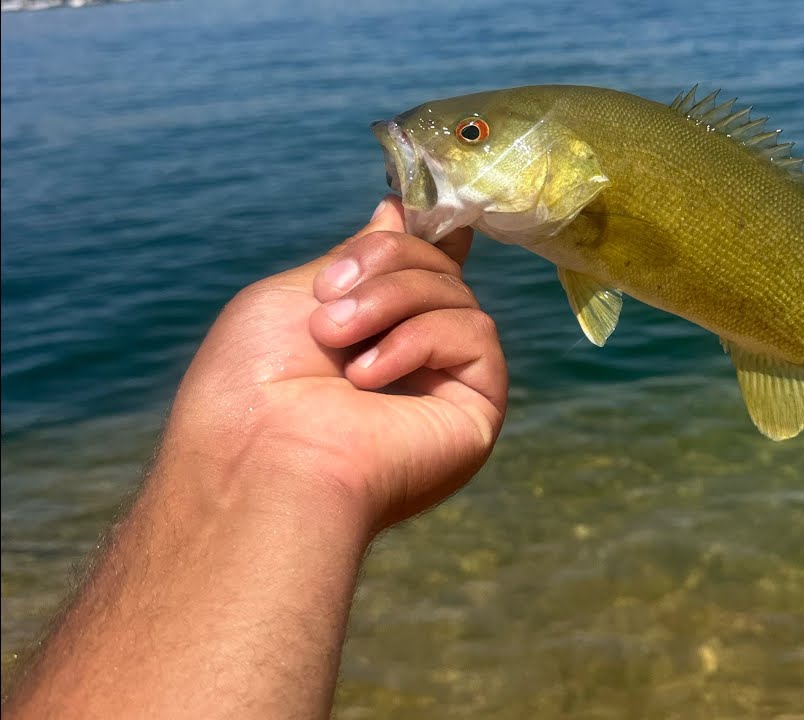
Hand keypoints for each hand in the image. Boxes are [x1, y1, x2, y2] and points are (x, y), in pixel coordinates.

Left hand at [159, 195, 506, 532]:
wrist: (260, 459)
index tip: (399, 208)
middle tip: (327, 304)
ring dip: (391, 300)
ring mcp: (447, 383)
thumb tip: (396, 207)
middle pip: (438, 268)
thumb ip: (356, 257)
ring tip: (334, 339)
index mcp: (371, 332)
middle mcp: (415, 358)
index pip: (421, 269)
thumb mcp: (296, 294)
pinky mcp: (477, 408)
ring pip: (456, 294)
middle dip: (384, 265)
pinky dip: (419, 338)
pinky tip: (367, 378)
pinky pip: (475, 333)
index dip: (420, 235)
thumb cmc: (254, 384)